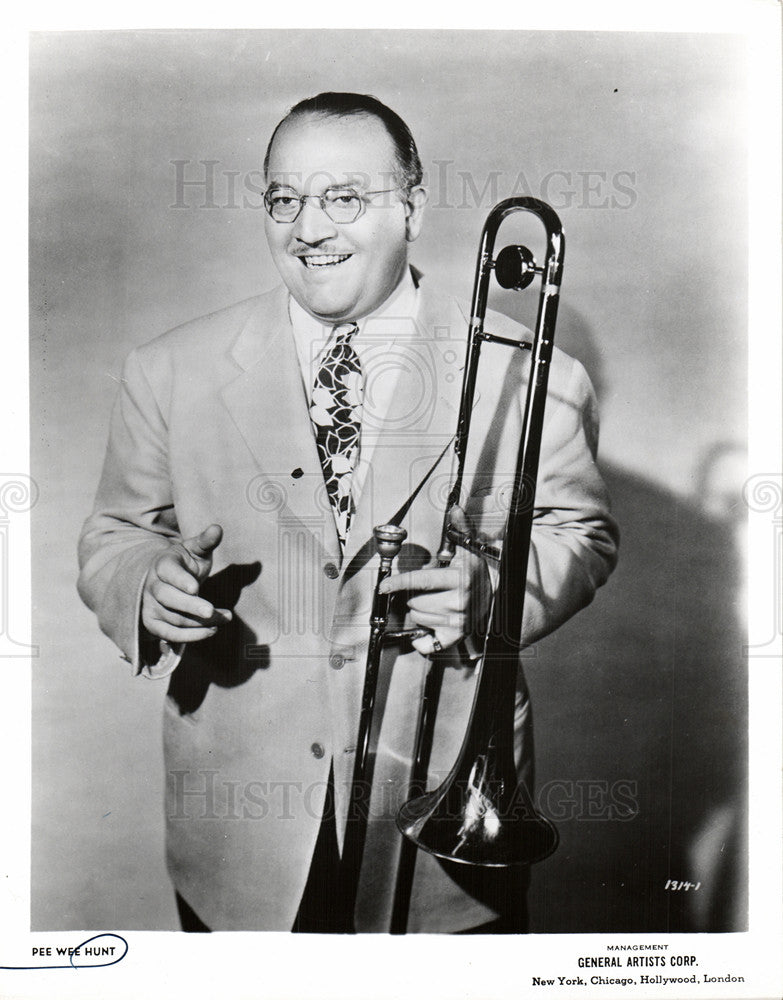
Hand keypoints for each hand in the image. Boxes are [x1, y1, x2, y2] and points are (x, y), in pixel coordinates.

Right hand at [141, 524, 231, 643]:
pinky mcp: (152, 624)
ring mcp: (150, 606)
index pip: (167, 572)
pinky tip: (212, 631)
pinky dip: (191, 636)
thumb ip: (206, 541)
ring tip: (225, 617)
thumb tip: (218, 529)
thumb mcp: (194, 550)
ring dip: (201, 622)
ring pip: (174, 618)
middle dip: (191, 606)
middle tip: (211, 611)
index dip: (180, 580)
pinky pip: (170, 634)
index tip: (195, 587)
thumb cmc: (185, 564)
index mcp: (162, 564)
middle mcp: (152, 586)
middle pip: (168, 598)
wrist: (163, 581)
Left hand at [378, 507, 491, 655]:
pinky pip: (426, 642)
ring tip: (431, 602)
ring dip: (418, 611)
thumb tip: (455, 509)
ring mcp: (458, 622)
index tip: (383, 586)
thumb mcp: (471, 550)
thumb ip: (461, 529)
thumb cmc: (478, 573)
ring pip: (417, 618)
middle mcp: (459, 602)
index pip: (420, 581)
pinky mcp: (456, 638)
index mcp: (461, 578)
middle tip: (423, 590)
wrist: (499, 598)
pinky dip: (421, 637)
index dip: (397, 583)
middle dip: (411, 595)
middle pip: (414, 601)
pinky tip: (427, 627)